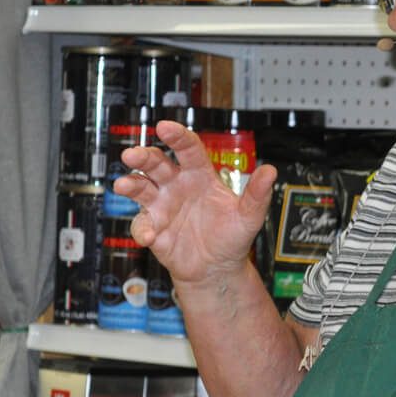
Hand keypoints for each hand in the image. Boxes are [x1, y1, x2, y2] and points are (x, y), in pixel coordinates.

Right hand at [113, 120, 276, 286]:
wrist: (217, 269)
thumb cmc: (232, 237)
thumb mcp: (249, 217)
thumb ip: (257, 195)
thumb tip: (271, 172)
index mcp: (200, 176)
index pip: (188, 150)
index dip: (177, 137)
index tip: (165, 127)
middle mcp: (178, 186)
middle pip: (157, 164)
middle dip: (144, 156)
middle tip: (133, 154)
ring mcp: (163, 206)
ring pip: (142, 188)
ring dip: (132, 184)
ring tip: (124, 185)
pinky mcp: (154, 228)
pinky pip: (142, 224)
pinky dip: (142, 228)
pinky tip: (148, 235)